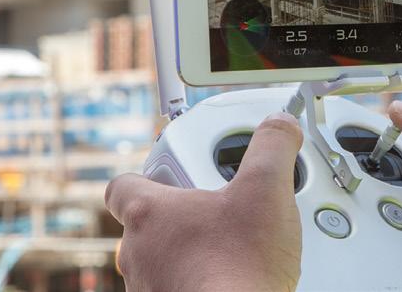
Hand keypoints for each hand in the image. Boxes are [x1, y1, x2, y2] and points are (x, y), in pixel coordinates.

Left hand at [105, 113, 303, 291]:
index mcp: (149, 213)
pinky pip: (171, 289)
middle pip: (144, 222)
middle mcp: (137, 253)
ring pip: (157, 260)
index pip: (122, 186)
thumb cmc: (239, 269)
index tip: (170, 176)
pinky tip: (224, 280)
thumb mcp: (267, 190)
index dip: (145, 178)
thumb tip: (278, 126)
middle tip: (216, 213)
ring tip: (226, 249)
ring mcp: (147, 288)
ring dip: (184, 252)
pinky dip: (192, 282)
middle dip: (178, 216)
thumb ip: (272, 147)